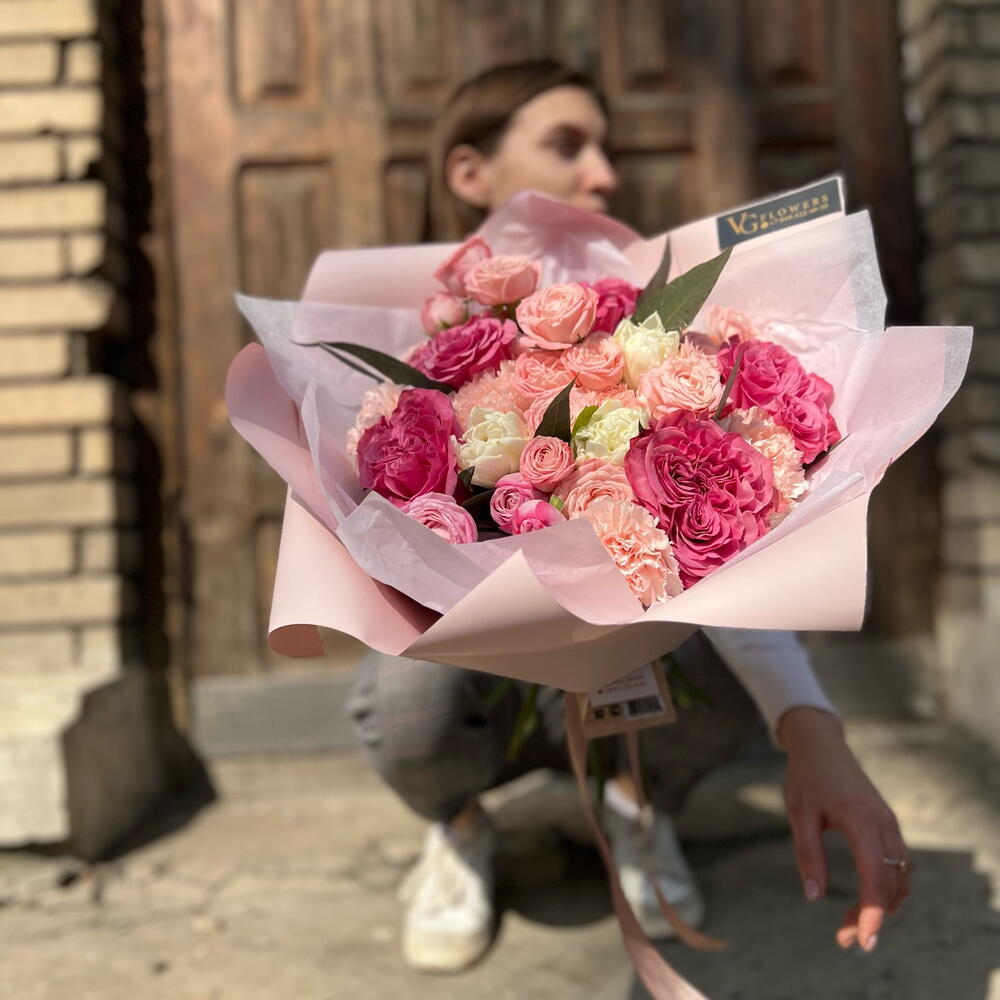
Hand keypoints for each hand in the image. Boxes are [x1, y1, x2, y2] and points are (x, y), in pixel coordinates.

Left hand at [777, 707, 911, 951]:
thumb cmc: (806, 776)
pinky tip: (871, 900)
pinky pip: (899, 862)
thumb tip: (814, 896)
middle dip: (873, 916)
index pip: (875, 876)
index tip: (864, 940)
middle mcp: (883, 823)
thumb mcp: (799, 814)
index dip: (873, 913)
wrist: (821, 743)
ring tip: (854, 925)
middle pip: (889, 882)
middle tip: (846, 940)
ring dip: (883, 904)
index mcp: (861, 820)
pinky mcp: (887, 822)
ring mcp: (889, 822)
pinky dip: (889, 886)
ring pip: (900, 875)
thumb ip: (808, 854)